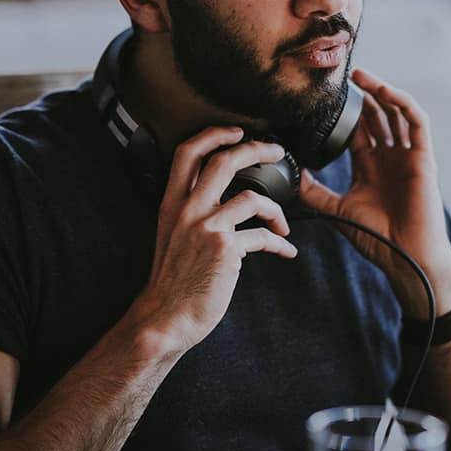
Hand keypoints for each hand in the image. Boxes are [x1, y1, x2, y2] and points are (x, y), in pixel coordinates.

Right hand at [132, 127, 296, 353]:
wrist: (165, 318)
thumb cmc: (172, 280)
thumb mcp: (172, 235)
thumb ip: (192, 212)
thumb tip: (226, 200)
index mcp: (172, 203)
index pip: (187, 153)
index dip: (213, 134)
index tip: (236, 131)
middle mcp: (188, 210)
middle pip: (224, 161)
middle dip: (256, 149)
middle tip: (276, 151)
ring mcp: (207, 227)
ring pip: (253, 198)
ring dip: (277, 210)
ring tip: (284, 224)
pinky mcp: (225, 249)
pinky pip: (263, 236)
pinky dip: (280, 243)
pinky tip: (286, 251)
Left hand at [299, 69, 450, 317]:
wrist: (406, 258)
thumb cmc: (378, 238)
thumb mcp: (337, 209)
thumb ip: (315, 191)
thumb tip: (291, 174)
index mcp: (370, 165)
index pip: (358, 128)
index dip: (346, 110)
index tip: (326, 95)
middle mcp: (389, 156)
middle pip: (377, 115)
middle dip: (362, 94)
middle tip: (343, 76)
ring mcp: (407, 155)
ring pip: (396, 112)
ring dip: (380, 91)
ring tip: (360, 76)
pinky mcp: (424, 157)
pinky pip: (417, 122)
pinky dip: (403, 103)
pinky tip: (385, 92)